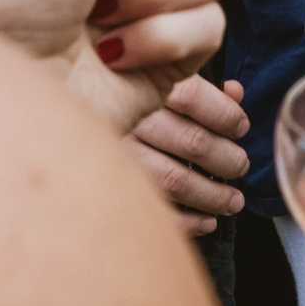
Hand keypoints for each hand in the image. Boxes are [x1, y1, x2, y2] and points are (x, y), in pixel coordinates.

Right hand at [125, 75, 250, 234]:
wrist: (64, 126)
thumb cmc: (124, 102)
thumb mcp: (160, 83)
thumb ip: (201, 89)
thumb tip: (235, 92)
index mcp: (144, 85)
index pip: (195, 97)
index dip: (227, 115)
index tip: (240, 128)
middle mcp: (131, 120)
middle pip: (194, 142)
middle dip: (228, 160)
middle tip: (240, 167)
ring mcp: (118, 156)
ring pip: (176, 179)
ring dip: (214, 196)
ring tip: (233, 201)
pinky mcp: (109, 189)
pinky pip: (155, 209)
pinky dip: (188, 221)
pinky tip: (207, 222)